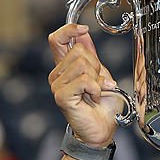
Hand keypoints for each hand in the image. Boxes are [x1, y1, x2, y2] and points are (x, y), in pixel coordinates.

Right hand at [47, 24, 122, 147]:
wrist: (102, 130)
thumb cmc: (102, 106)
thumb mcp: (100, 74)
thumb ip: (90, 55)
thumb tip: (83, 32)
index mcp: (64, 67)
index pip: (56, 39)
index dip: (69, 30)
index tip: (84, 29)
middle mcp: (57, 75)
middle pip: (79, 50)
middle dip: (96, 65)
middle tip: (98, 84)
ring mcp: (57, 85)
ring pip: (83, 65)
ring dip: (98, 79)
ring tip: (96, 93)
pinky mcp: (61, 96)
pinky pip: (84, 80)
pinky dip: (96, 89)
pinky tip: (94, 98)